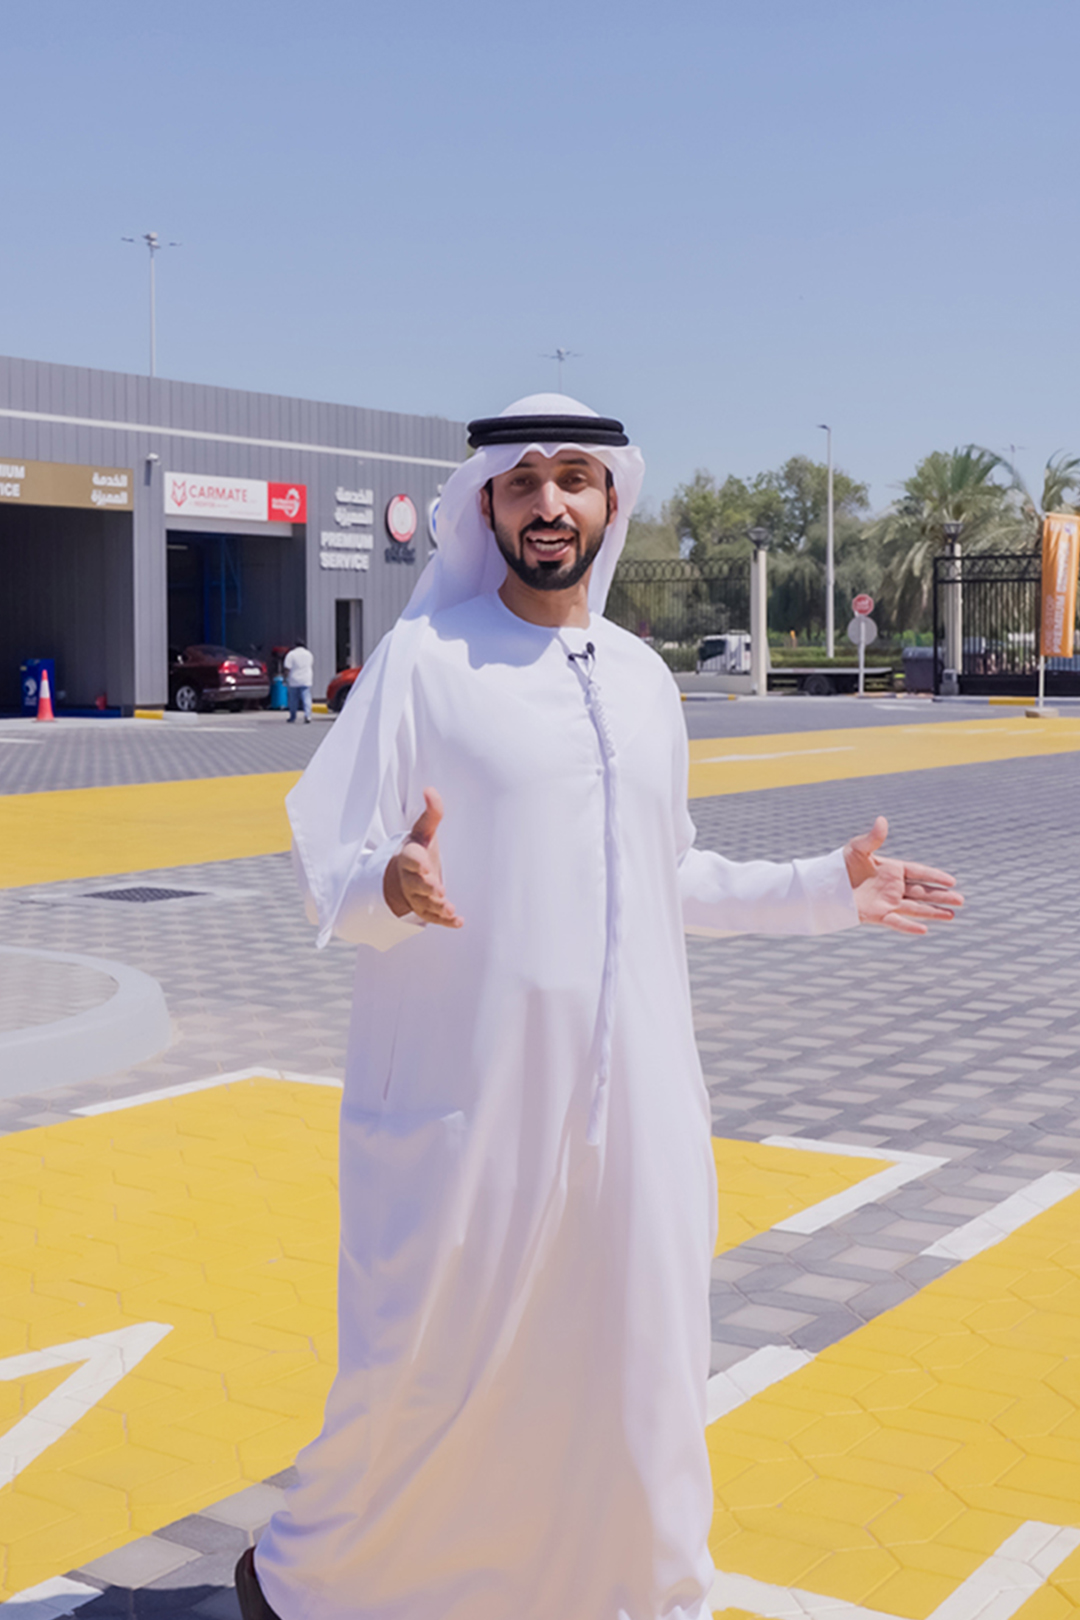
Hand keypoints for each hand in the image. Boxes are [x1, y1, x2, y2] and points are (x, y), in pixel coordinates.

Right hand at [384, 788, 461, 927]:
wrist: (405, 876)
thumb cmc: (420, 850)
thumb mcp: (423, 832)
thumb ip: (431, 814)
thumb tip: (430, 789)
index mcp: (409, 857)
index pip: (410, 858)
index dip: (416, 862)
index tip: (425, 864)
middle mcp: (410, 879)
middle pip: (415, 885)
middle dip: (426, 888)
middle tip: (437, 889)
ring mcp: (416, 896)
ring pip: (424, 904)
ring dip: (436, 906)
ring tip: (449, 907)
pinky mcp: (426, 910)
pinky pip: (433, 918)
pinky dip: (446, 922)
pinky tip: (459, 921)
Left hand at [844, 816, 962, 934]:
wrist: (824, 883)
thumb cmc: (840, 863)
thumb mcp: (857, 848)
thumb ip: (873, 838)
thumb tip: (882, 820)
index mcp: (892, 869)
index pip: (919, 872)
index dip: (935, 876)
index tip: (952, 881)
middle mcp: (892, 887)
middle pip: (922, 892)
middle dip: (941, 896)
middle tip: (961, 900)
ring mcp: (886, 902)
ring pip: (914, 907)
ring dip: (932, 912)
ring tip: (952, 916)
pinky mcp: (876, 915)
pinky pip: (895, 921)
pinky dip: (908, 926)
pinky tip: (923, 930)